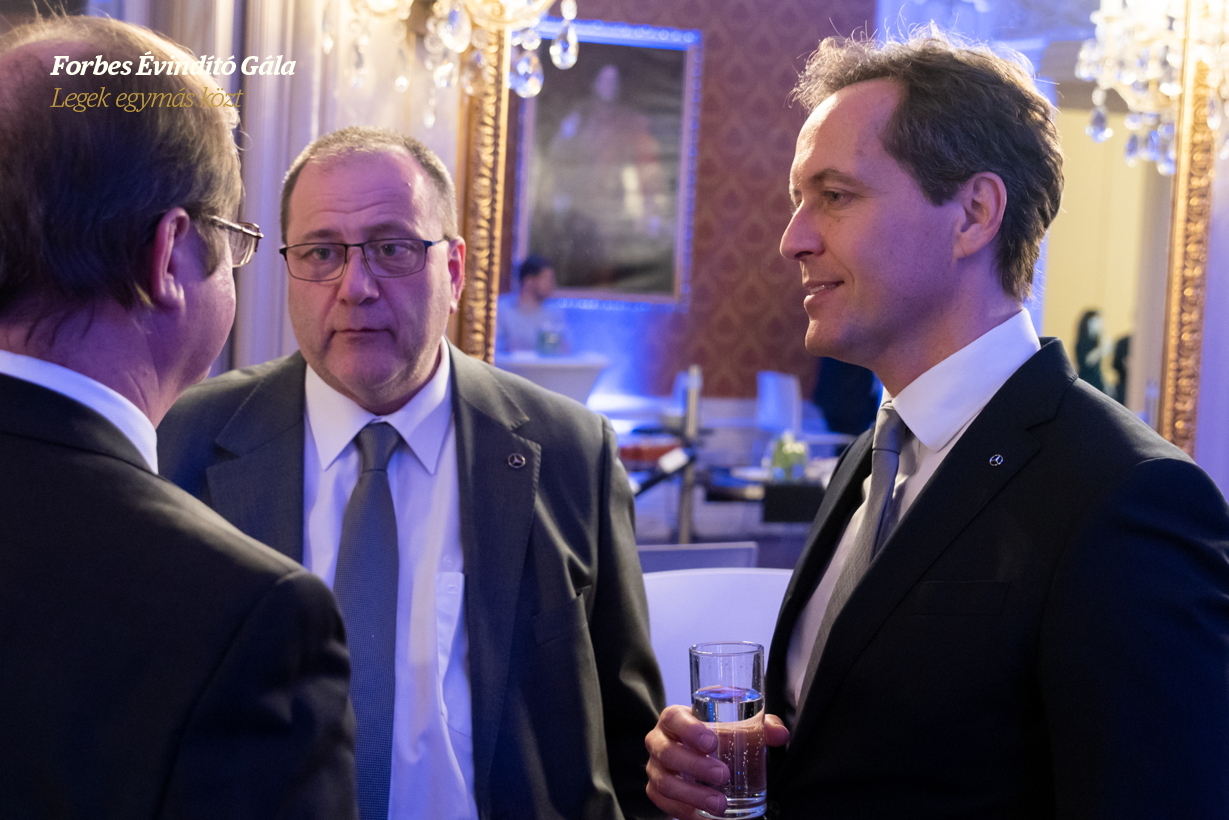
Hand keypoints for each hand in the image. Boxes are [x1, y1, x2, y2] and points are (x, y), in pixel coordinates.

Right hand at [645, 705, 788, 818]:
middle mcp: (659, 741)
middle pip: (668, 753)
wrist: (697, 754)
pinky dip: (684, 811)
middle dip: (695, 766)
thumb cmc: (716, 736)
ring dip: (692, 795)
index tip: (712, 742)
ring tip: (720, 804)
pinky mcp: (656, 790)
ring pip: (664, 782)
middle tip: (723, 775)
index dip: (689, 730)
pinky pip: (663, 803)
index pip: (674, 718)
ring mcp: (655, 767)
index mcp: (675, 719)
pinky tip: (705, 817)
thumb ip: (760, 727)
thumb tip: (780, 734)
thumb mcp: (736, 727)